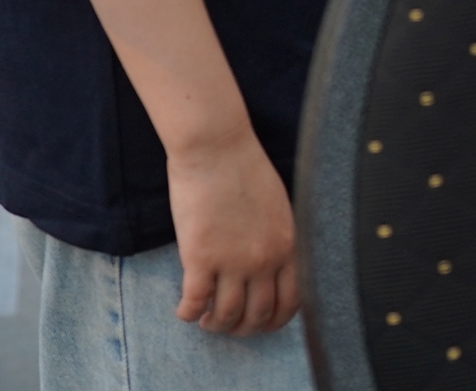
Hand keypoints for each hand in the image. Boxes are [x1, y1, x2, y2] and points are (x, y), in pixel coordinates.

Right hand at [168, 124, 299, 335]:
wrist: (217, 147)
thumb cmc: (246, 169)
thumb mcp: (279, 207)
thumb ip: (279, 239)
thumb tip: (272, 267)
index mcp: (288, 246)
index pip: (290, 302)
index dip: (274, 320)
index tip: (260, 323)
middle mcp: (264, 260)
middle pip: (258, 315)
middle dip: (243, 328)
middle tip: (228, 324)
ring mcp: (232, 261)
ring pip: (226, 315)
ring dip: (215, 325)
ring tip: (205, 319)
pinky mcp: (200, 258)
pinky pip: (194, 303)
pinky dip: (188, 314)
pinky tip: (184, 311)